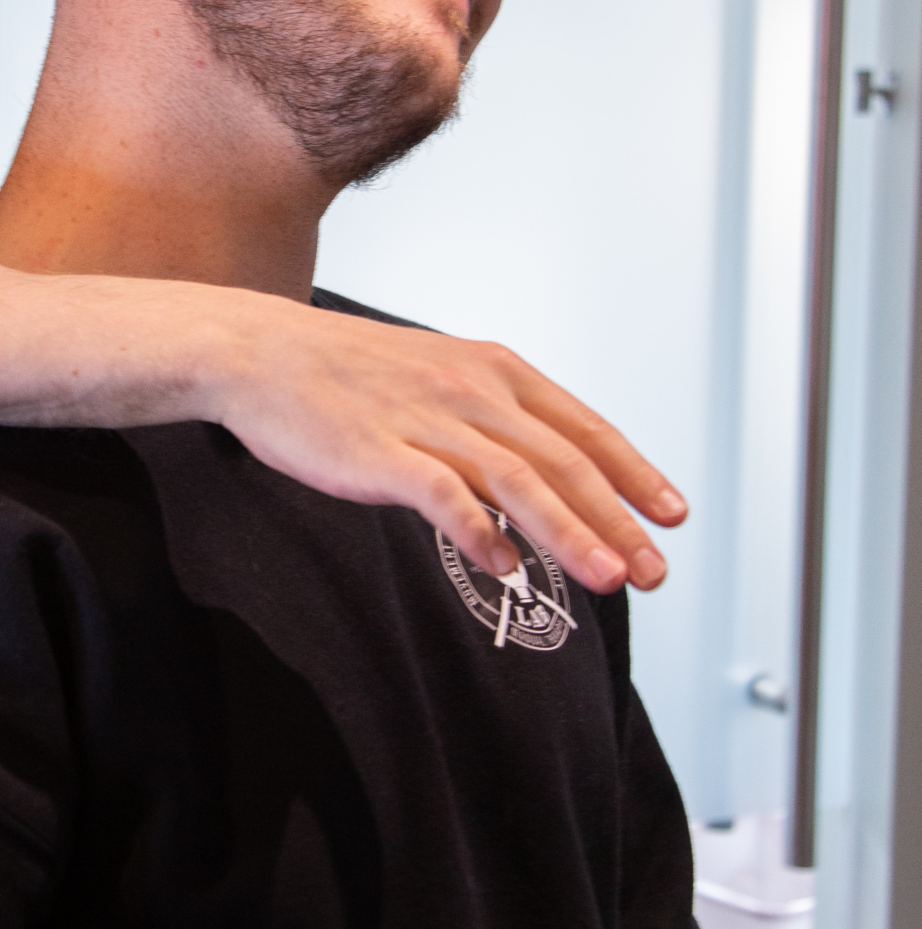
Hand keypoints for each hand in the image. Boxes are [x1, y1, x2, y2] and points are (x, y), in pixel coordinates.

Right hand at [202, 295, 685, 591]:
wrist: (256, 351)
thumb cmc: (340, 371)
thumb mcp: (433, 374)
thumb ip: (486, 420)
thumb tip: (533, 476)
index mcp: (491, 368)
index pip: (583, 426)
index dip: (634, 472)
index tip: (671, 513)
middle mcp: (471, 390)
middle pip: (563, 460)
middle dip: (617, 518)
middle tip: (654, 570)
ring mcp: (426, 420)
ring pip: (518, 479)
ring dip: (569, 532)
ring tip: (606, 578)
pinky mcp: (379, 451)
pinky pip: (443, 495)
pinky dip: (480, 532)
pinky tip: (506, 569)